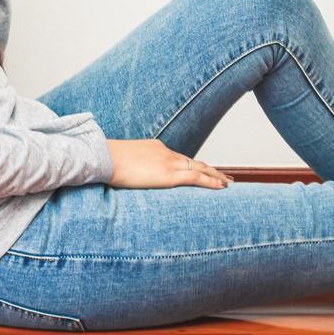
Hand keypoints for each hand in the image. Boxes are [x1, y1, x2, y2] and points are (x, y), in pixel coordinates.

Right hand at [105, 139, 233, 190]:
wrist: (104, 158)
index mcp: (154, 148)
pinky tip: (222, 187)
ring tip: (229, 183)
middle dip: (211, 169)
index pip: (179, 158)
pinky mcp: (169, 174)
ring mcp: (168, 162)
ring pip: (200, 168)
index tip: (203, 170)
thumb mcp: (121, 162)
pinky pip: (196, 177)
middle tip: (226, 176)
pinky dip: (211, 181)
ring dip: (216, 176)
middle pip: (194, 161)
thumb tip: (125, 176)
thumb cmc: (106, 161)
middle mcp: (165, 152)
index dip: (194, 165)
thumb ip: (130, 167)